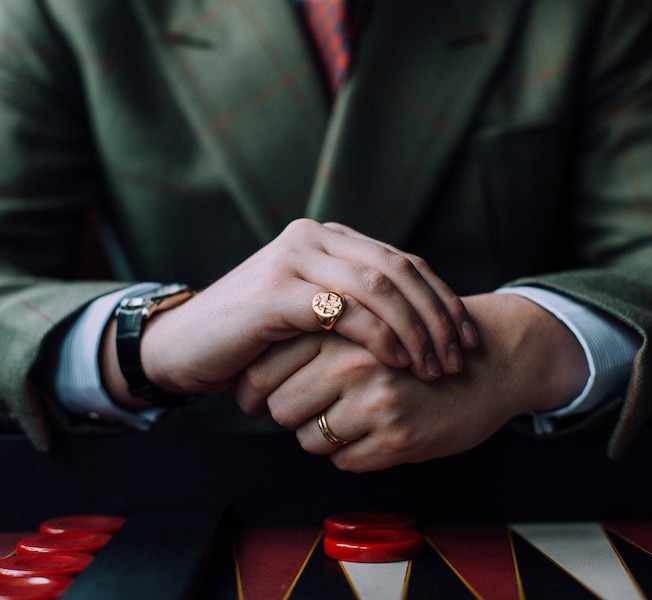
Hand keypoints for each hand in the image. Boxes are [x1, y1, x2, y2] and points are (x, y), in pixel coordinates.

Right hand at [101, 219, 476, 406]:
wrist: (184, 347)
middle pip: (399, 270)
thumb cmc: (252, 337)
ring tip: (434, 367)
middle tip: (458, 357)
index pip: (403, 261)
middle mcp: (313, 237)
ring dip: (415, 330)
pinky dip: (379, 337)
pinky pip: (344, 310)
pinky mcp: (275, 292)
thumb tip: (419, 324)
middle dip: (437, 316)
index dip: (442, 299)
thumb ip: (353, 302)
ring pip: (378, 287)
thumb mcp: (311, 311)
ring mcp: (292, 260)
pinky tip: (397, 362)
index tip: (467, 337)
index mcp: (327, 238)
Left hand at [236, 293, 588, 471]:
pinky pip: (344, 461)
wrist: (489, 361)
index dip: (253, 389)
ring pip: (309, 440)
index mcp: (338, 327)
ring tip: (351, 416)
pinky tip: (378, 430)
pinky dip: (354, 453)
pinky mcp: (396, 437)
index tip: (257, 397)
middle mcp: (352, 361)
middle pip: (280, 407)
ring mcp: (374, 401)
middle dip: (290, 414)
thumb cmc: (417, 342)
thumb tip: (251, 367)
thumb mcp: (364, 321)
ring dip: (322, 436)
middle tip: (310, 409)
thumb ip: (314, 333)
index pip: (263, 368)